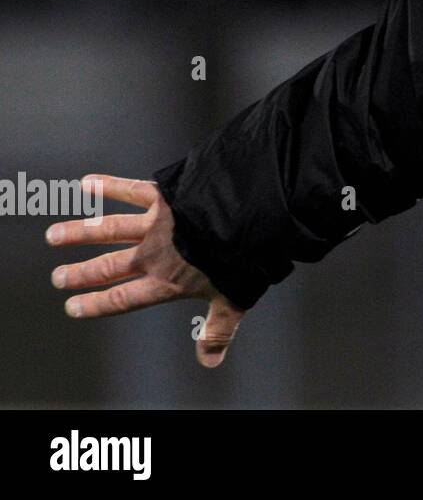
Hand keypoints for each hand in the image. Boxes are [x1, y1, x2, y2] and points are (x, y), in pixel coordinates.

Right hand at [47, 174, 245, 366]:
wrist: (249, 216)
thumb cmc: (245, 259)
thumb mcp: (233, 299)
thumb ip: (218, 330)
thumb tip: (210, 361)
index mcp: (167, 280)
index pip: (124, 298)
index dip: (97, 303)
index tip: (72, 306)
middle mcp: (154, 254)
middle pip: (109, 266)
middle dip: (81, 272)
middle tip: (58, 276)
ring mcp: (156, 224)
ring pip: (109, 229)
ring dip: (80, 233)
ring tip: (53, 236)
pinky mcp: (164, 196)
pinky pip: (131, 190)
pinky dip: (109, 185)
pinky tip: (87, 182)